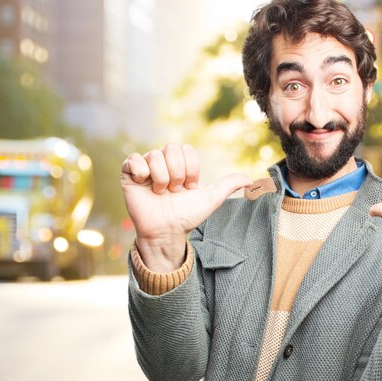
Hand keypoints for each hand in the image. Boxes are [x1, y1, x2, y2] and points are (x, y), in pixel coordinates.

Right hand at [121, 144, 251, 271]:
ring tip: (161, 193)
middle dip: (177, 173)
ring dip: (162, 178)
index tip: (189, 188)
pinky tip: (145, 185)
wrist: (167, 232)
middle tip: (174, 190)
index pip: (187, 150)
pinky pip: (133, 159)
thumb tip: (252, 179)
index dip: (191, 171)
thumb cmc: (188, 215)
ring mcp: (145, 167)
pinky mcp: (129, 174)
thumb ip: (229, 185)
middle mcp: (163, 162)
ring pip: (154, 156)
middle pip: (171, 149)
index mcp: (180, 163)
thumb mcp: (211, 199)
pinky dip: (141, 172)